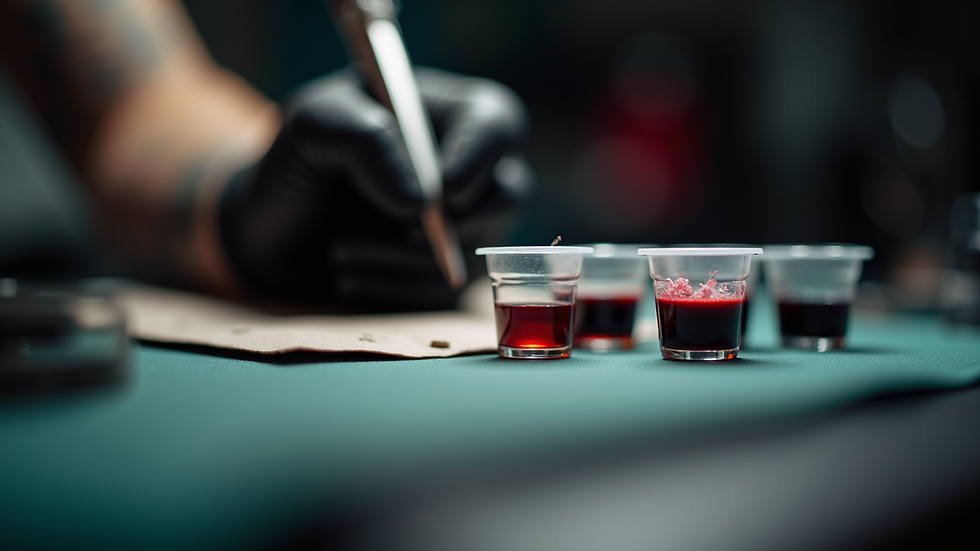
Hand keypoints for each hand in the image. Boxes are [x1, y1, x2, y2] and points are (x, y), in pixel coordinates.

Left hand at [219, 68, 532, 310]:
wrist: (268, 235)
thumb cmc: (291, 166)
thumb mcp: (311, 128)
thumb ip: (362, 138)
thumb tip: (417, 200)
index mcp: (443, 113)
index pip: (495, 122)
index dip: (479, 157)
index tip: (443, 192)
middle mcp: (464, 167)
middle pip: (509, 192)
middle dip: (458, 222)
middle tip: (404, 230)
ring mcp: (461, 224)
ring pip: (475, 250)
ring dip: (407, 261)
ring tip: (340, 253)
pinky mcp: (444, 273)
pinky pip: (446, 294)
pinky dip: (395, 290)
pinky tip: (348, 277)